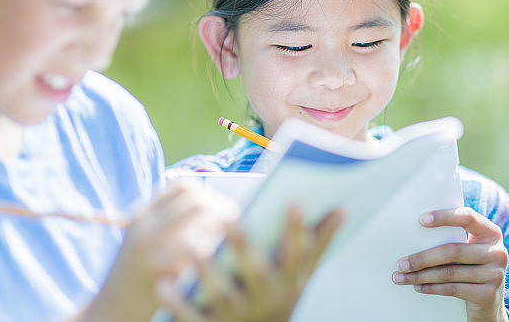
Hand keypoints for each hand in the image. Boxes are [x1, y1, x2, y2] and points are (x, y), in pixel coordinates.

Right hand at [77, 183, 237, 321]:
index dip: (209, 195)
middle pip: (197, 201)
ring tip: (226, 250)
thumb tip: (220, 212)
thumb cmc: (138, 281)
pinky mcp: (159, 273)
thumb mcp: (146, 243)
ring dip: (220, 235)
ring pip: (200, 226)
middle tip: (236, 230)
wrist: (110, 316)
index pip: (184, 187)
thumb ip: (172, 223)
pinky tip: (215, 269)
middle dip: (222, 211)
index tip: (222, 212)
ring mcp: (150, 249)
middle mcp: (145, 228)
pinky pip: (197, 255)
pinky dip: (212, 259)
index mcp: (143, 216)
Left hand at [158, 205, 344, 321]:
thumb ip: (319, 243)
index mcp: (289, 280)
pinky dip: (178, 302)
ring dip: (207, 272)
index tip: (294, 198)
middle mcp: (266, 298)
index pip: (297, 252)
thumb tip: (344, 209)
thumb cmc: (279, 298)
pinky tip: (163, 284)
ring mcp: (238, 314)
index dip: (297, 228)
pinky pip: (193, 316)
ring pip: (221, 293)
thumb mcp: (301, 276)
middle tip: (230, 217)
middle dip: (245, 245)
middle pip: (257, 271)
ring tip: (191, 247)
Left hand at [392, 207, 508, 321]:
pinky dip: (431, 288)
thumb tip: (414, 231)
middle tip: (401, 262)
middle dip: (423, 257)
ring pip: (449, 273)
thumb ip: (453, 238)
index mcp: (491, 233)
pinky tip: (418, 286)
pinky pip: (452, 289)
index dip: (444, 217)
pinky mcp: (488, 295)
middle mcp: (497, 252)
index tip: (421, 220)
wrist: (490, 302)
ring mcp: (495, 275)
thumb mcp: (469, 249)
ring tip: (402, 276)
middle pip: (453, 251)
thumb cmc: (471, 267)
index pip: (468, 218)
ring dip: (421, 275)